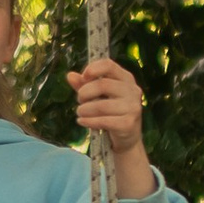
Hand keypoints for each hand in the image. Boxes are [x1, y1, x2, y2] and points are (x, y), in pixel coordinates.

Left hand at [67, 58, 155, 196]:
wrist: (127, 137)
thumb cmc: (111, 111)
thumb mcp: (98, 96)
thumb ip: (84, 85)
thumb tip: (70, 75)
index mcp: (126, 78)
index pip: (109, 65)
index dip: (92, 69)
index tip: (83, 77)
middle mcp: (132, 90)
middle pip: (102, 84)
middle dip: (84, 93)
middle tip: (79, 100)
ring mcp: (133, 107)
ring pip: (101, 105)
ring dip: (84, 110)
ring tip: (80, 113)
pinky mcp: (128, 124)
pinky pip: (103, 121)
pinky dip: (88, 121)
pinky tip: (82, 121)